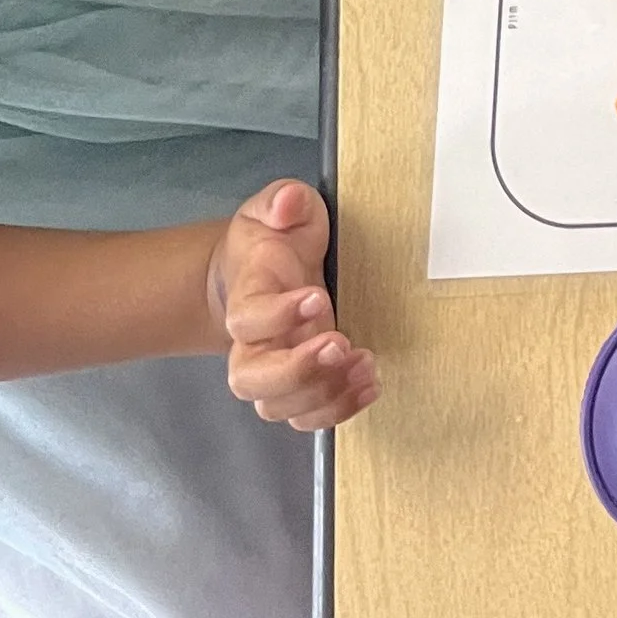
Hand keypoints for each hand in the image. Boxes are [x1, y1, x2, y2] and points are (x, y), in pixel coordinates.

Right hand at [207, 180, 377, 428]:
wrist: (258, 270)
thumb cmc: (271, 240)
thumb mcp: (275, 208)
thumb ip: (282, 201)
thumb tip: (287, 203)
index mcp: (247, 297)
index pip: (247, 319)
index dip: (278, 315)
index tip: (317, 297)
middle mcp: (252, 343)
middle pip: (251, 379)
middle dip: (297, 370)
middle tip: (339, 343)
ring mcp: (273, 369)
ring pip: (278, 406)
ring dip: (324, 393)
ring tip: (365, 364)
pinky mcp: (299, 384)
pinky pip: (306, 416)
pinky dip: (337, 411)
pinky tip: (368, 385)